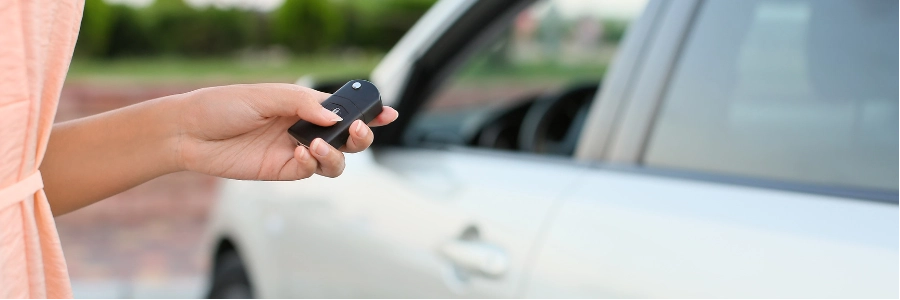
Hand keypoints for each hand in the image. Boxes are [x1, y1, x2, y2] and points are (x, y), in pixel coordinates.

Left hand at [174, 83, 397, 179]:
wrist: (190, 133)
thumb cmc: (224, 106)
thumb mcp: (266, 95)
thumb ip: (302, 104)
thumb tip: (332, 116)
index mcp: (304, 106)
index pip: (343, 109)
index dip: (367, 112)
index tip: (387, 112)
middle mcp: (305, 129)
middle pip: (348, 137)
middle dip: (361, 135)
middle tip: (356, 130)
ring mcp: (296, 151)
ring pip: (336, 160)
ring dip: (336, 153)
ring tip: (317, 144)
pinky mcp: (283, 171)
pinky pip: (311, 171)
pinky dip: (312, 163)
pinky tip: (299, 154)